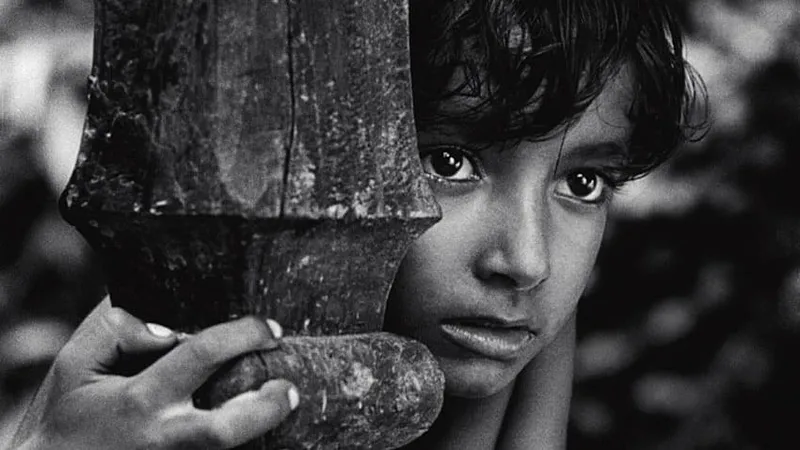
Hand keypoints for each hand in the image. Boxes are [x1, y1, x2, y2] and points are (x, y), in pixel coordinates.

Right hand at [9, 298, 298, 449]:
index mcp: (139, 400)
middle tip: (291, 385)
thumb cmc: (64, 414)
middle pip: (228, 428)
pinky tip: (250, 420)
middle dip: (268, 406)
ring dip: (260, 428)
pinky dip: (242, 443)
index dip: (243, 334)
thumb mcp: (75, 362)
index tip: (269, 327)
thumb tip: (169, 324)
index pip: (203, 355)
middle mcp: (161, 438)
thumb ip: (118, 329)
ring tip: (283, 404)